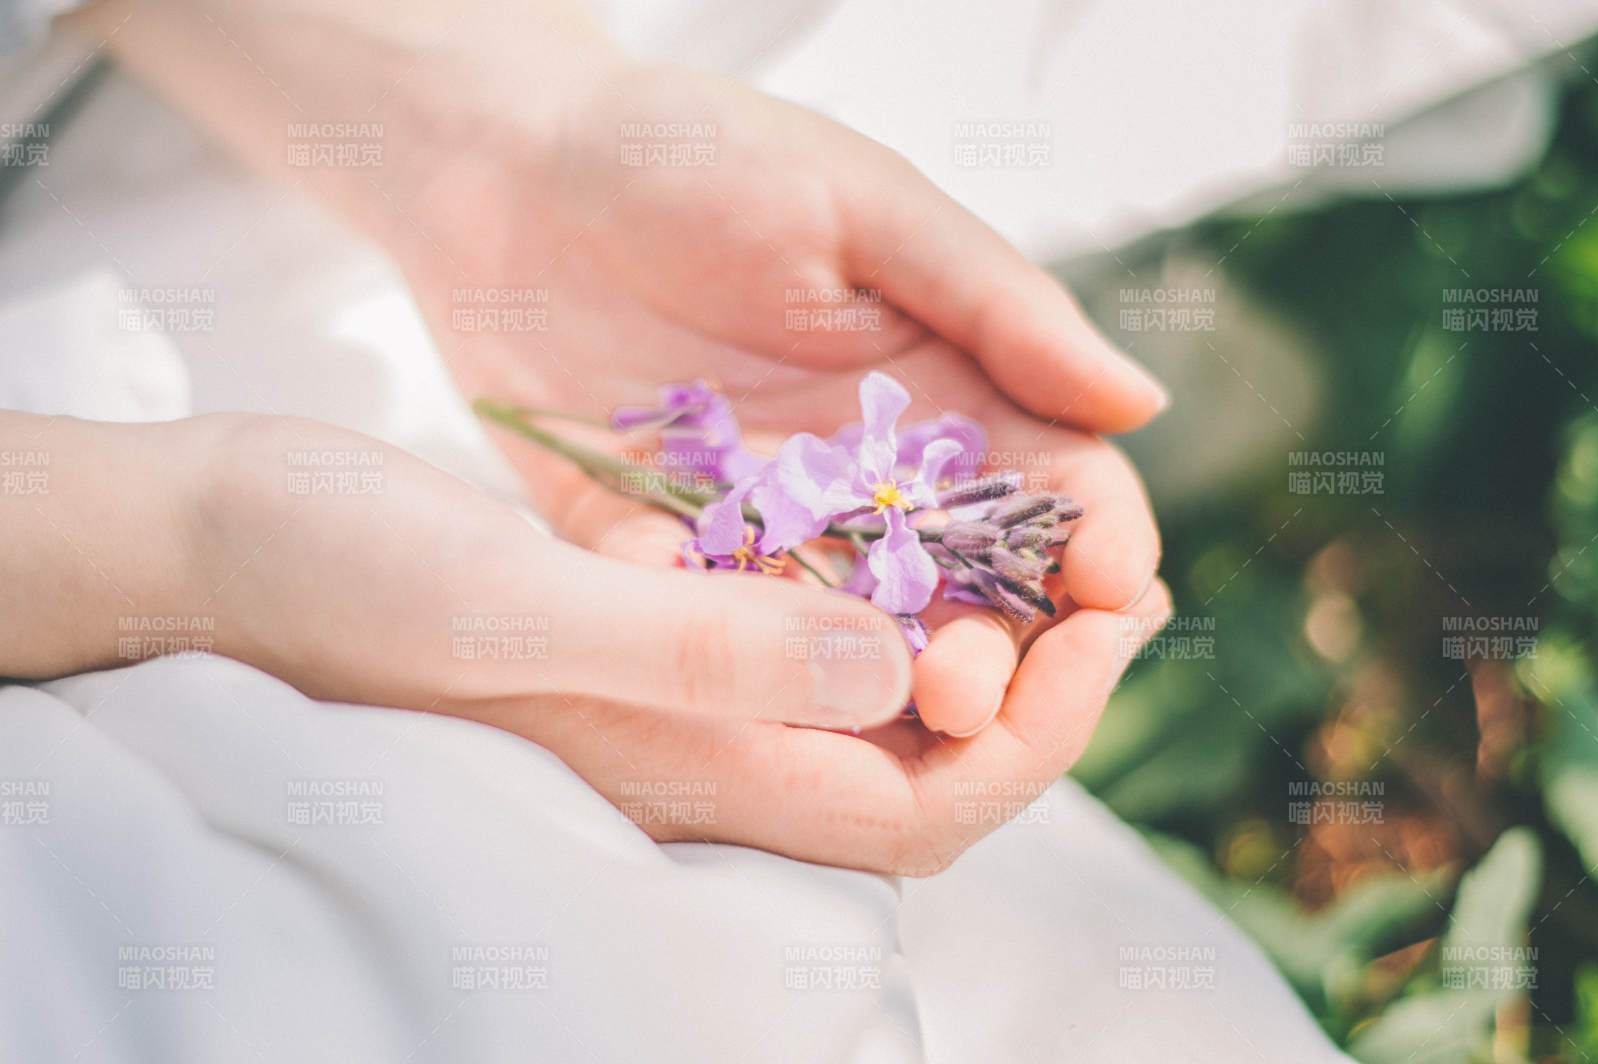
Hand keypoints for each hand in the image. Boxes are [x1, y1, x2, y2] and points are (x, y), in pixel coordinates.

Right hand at [187, 414, 1169, 874]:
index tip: (1107, 629)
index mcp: (692, 768)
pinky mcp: (662, 633)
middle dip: (1039, 686)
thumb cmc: (351, 585)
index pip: (924, 807)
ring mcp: (684, 697)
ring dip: (977, 626)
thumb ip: (701, 653)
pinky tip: (918, 513)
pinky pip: (813, 631)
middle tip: (1115, 582)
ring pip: (879, 695)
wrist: (240, 549)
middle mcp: (706, 751)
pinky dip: (887, 582)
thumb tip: (877, 665)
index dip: (1041, 737)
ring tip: (1050, 546)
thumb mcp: (520, 611)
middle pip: (925, 762)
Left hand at [386, 62, 1165, 735]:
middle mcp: (879, 479)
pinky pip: (724, 637)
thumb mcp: (865, 206)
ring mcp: (778, 528)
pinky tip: (765, 709)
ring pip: (867, 644)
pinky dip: (751, 674)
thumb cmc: (699, 152)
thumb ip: (998, 305)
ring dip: (890, 693)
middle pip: (981, 598)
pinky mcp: (671, 557)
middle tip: (982, 685)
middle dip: (1006, 655)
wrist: (509, 170)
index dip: (1101, 552)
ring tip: (902, 717)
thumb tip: (1141, 402)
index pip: (1064, 495)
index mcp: (954, 392)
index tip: (1110, 595)